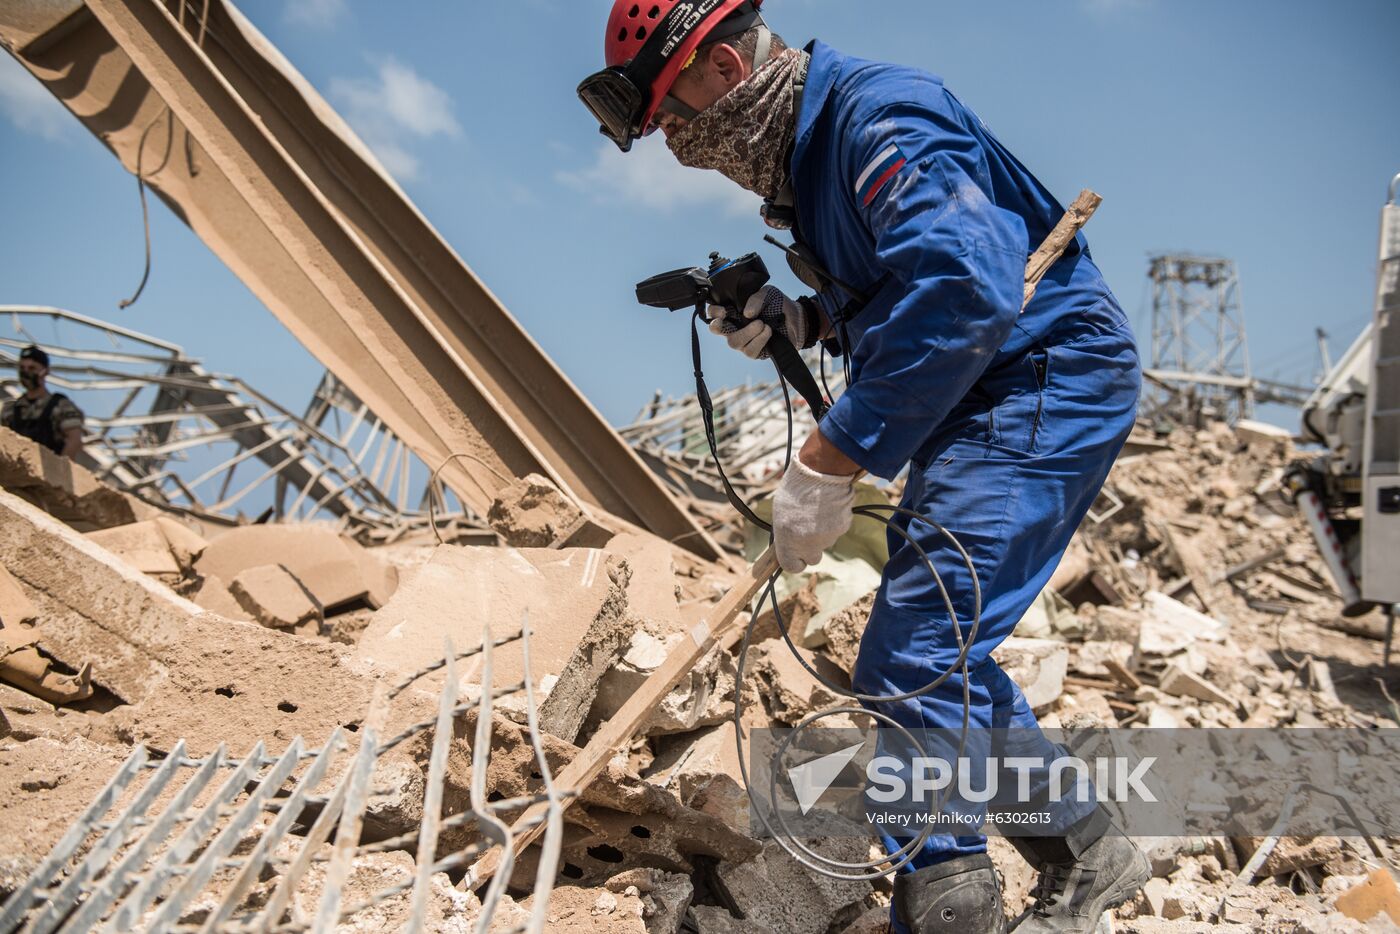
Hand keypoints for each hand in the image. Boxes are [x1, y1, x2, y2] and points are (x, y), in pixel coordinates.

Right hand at [707, 286, 813, 360]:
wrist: (796, 319)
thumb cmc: (778, 304)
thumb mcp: (768, 293)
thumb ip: (756, 299)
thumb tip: (747, 313)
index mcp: (733, 311)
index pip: (714, 313)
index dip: (713, 313)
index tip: (723, 310)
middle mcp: (735, 326)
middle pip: (717, 330)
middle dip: (718, 327)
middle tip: (725, 319)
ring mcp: (744, 340)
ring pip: (734, 342)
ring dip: (747, 333)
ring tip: (762, 324)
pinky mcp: (755, 351)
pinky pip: (750, 351)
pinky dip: (759, 340)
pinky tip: (768, 331)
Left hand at [771, 454, 856, 572]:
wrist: (821, 473)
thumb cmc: (795, 489)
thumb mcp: (780, 513)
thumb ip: (785, 532)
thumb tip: (789, 540)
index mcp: (788, 542)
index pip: (792, 567)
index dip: (794, 562)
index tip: (794, 554)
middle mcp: (809, 545)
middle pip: (813, 557)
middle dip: (810, 548)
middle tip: (807, 530)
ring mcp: (828, 538)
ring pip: (826, 542)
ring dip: (822, 531)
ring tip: (816, 509)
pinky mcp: (843, 528)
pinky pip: (837, 529)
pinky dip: (833, 521)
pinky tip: (828, 505)